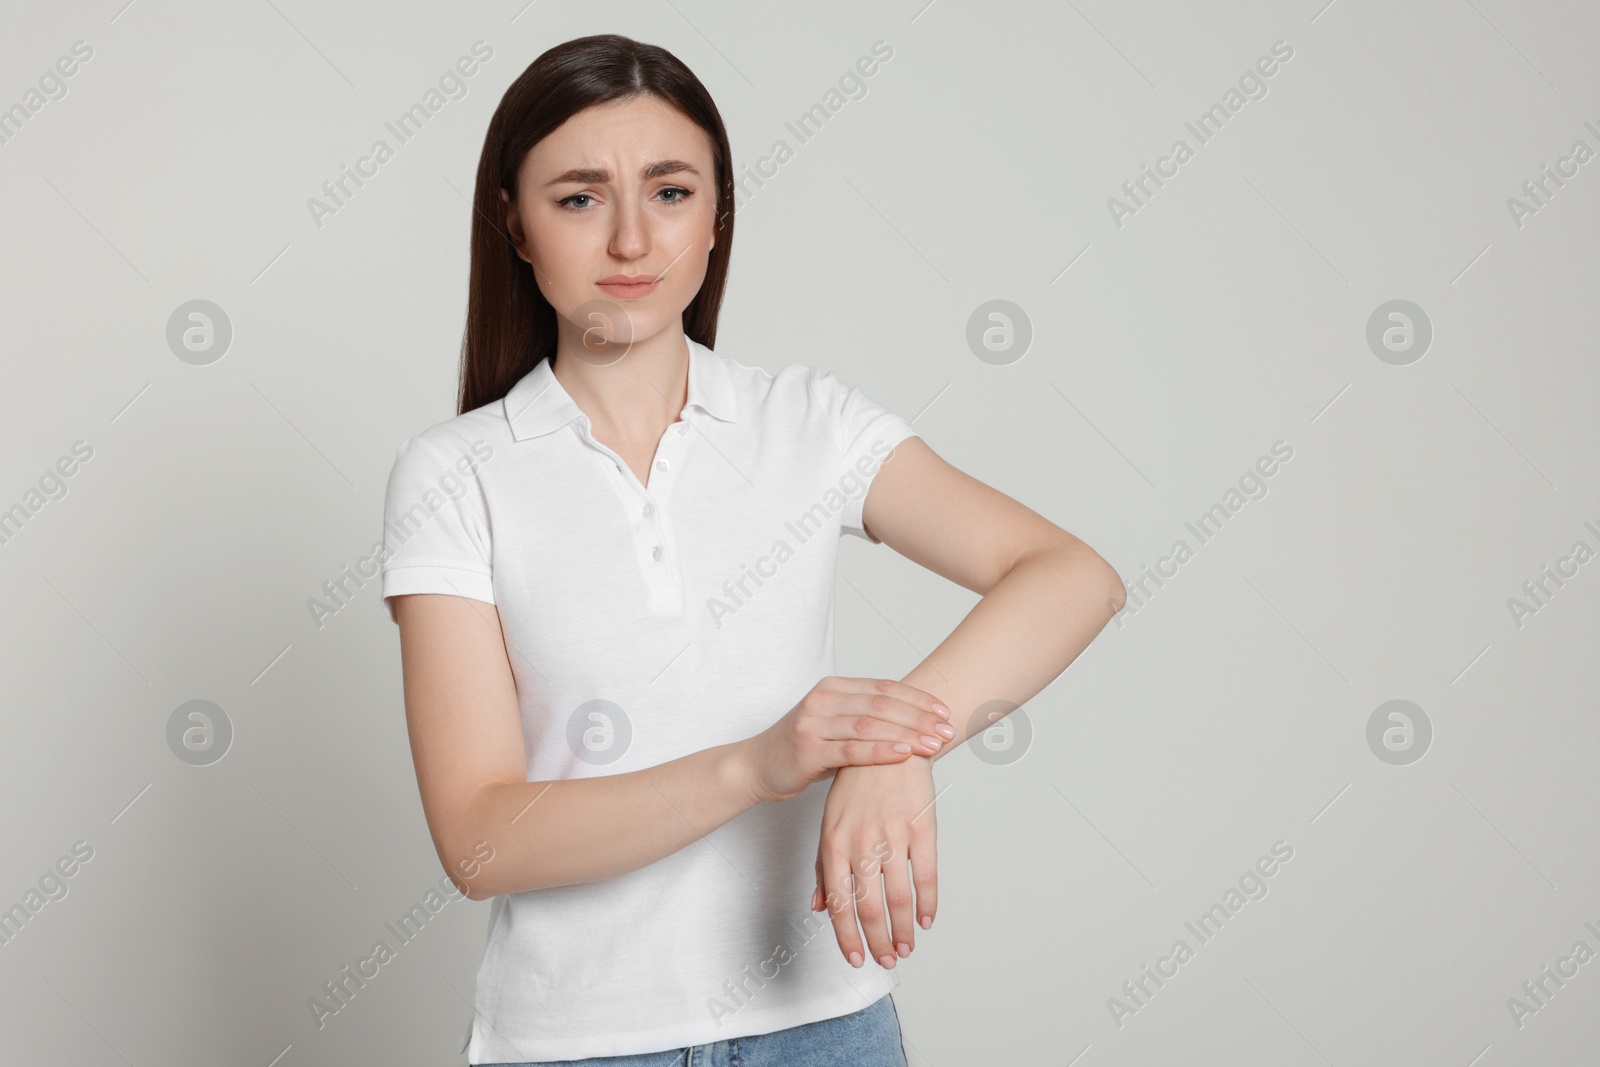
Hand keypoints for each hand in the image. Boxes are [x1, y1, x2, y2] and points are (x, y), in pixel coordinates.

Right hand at [741, 676, 952, 803]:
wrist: (757, 766)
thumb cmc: (803, 748)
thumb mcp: (835, 725)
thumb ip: (866, 720)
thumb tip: (915, 722)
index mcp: (834, 687)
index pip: (884, 687)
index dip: (917, 698)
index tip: (944, 711)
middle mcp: (823, 699)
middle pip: (882, 704)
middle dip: (920, 717)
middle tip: (948, 729)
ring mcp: (813, 722)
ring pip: (870, 725)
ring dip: (907, 734)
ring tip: (934, 744)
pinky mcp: (808, 748)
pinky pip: (851, 749)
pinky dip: (881, 751)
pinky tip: (904, 754)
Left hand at [809, 756, 937, 969]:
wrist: (889, 741)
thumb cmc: (855, 787)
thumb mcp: (830, 822)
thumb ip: (824, 867)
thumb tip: (819, 908)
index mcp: (833, 843)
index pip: (839, 903)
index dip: (848, 936)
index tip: (857, 959)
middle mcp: (861, 843)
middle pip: (869, 907)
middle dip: (878, 940)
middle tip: (886, 961)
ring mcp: (892, 835)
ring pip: (899, 897)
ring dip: (904, 929)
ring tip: (906, 948)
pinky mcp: (922, 827)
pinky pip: (926, 875)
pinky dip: (928, 903)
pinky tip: (927, 920)